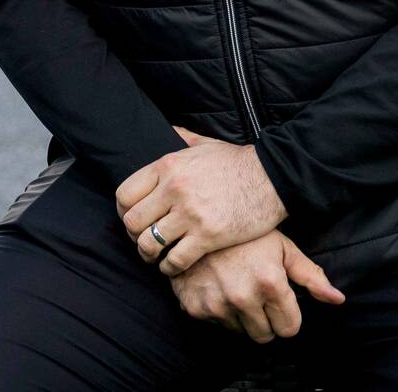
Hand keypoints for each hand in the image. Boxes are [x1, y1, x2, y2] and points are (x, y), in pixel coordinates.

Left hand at [118, 127, 286, 274]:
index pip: (125, 194)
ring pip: (150, 243)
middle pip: (133, 221)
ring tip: (155, 257)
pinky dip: (170, 268)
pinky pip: (176, 259)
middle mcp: (174, 189)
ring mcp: (190, 213)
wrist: (274, 177)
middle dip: (134, 235)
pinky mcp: (209, 236)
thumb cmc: (237, 162)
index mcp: (167, 166)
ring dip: (148, 254)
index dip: (123, 212)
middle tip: (142, 241)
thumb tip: (169, 128)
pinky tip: (172, 267)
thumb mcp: (204, 143)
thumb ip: (181, 138)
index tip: (131, 220)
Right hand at [169, 230, 344, 341]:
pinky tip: (216, 287)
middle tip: (255, 293)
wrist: (195, 221)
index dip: (286, 315)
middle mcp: (243, 297)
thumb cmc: (245, 235)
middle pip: (265, 336)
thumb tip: (338, 299)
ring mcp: (217, 303)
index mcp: (269, 282)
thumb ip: (310, 275)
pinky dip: (218, 310)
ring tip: (234, 287)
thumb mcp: (282, 248)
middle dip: (265, 320)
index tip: (277, 299)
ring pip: (240, 332)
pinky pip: (216, 324)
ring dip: (240, 316)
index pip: (289, 329)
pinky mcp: (195, 307)